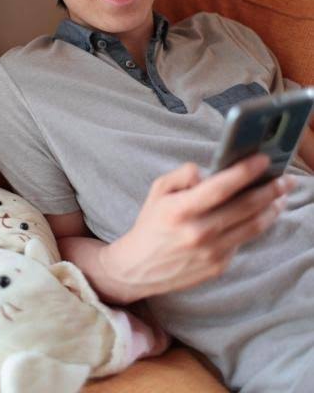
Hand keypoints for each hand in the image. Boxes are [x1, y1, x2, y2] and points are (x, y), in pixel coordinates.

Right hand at [100, 154, 295, 300]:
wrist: (139, 267)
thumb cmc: (151, 223)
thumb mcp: (158, 190)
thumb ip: (183, 174)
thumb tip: (210, 172)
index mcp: (180, 210)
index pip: (220, 187)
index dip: (245, 171)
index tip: (263, 159)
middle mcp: (199, 233)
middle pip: (245, 207)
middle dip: (270, 189)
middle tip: (286, 178)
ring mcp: (211, 253)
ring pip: (253, 226)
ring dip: (272, 208)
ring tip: (281, 195)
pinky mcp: (219, 266)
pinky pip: (243, 241)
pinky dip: (256, 225)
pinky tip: (263, 213)